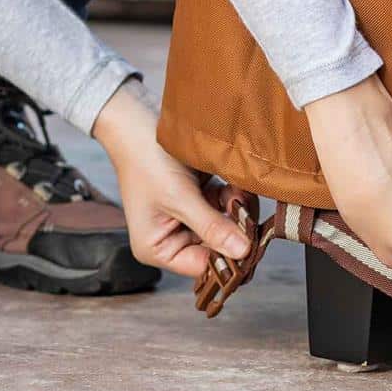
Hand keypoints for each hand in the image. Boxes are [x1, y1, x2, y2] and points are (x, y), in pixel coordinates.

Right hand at [92, 82, 249, 276]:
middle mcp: (173, 237)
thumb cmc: (148, 163)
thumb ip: (211, 227)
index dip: (229, 257)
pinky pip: (225, 205)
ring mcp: (188, 217)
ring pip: (226, 224)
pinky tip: (233, 183)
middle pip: (218, 245)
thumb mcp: (180, 199)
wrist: (140, 123)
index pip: (203, 266)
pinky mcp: (199, 197)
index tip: (252, 242)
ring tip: (234, 189)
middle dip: (234, 225)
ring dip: (236, 208)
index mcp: (158, 249)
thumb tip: (243, 253)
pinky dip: (233, 195)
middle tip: (242, 206)